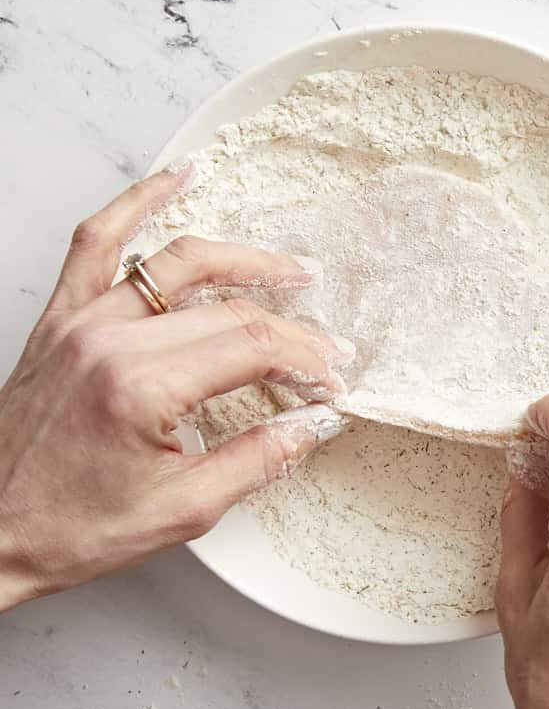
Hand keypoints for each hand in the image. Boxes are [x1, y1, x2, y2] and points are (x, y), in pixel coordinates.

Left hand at [0, 168, 352, 611]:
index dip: (304, 361)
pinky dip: (137, 202)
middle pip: (228, 309)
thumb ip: (255, 462)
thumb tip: (309, 426)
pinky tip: (175, 180)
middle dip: (290, 331)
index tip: (328, 383)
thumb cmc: (69, 529)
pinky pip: (97, 241)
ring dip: (243, 260)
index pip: (251, 346)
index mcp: (140, 388)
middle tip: (324, 354)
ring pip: (177, 262)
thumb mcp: (180, 512)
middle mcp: (109, 340)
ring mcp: (80, 321)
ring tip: (289, 270)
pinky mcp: (60, 318)